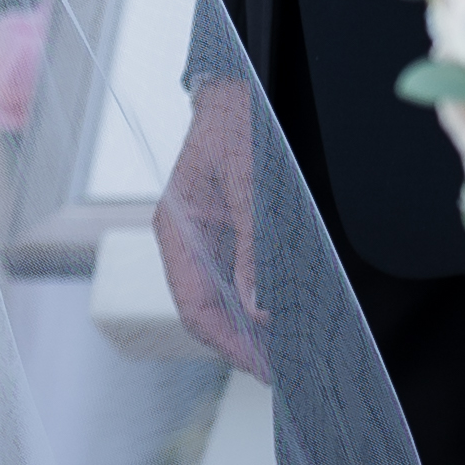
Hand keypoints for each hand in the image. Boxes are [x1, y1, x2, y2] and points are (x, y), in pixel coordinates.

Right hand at [155, 76, 273, 379]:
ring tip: (288, 355)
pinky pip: (235, 281)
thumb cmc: (238, 128)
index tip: (264, 368)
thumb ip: (253, 249)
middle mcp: (185, 241)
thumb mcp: (251, 186)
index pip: (193, 306)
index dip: (228, 343)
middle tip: (283, 374)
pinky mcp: (224, 234)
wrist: (237, 90)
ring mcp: (203, 239)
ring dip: (249, 329)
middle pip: (204, 310)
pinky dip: (256, 305)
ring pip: (220, 300)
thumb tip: (258, 310)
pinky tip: (283, 318)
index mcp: (176, 230)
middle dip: (240, 345)